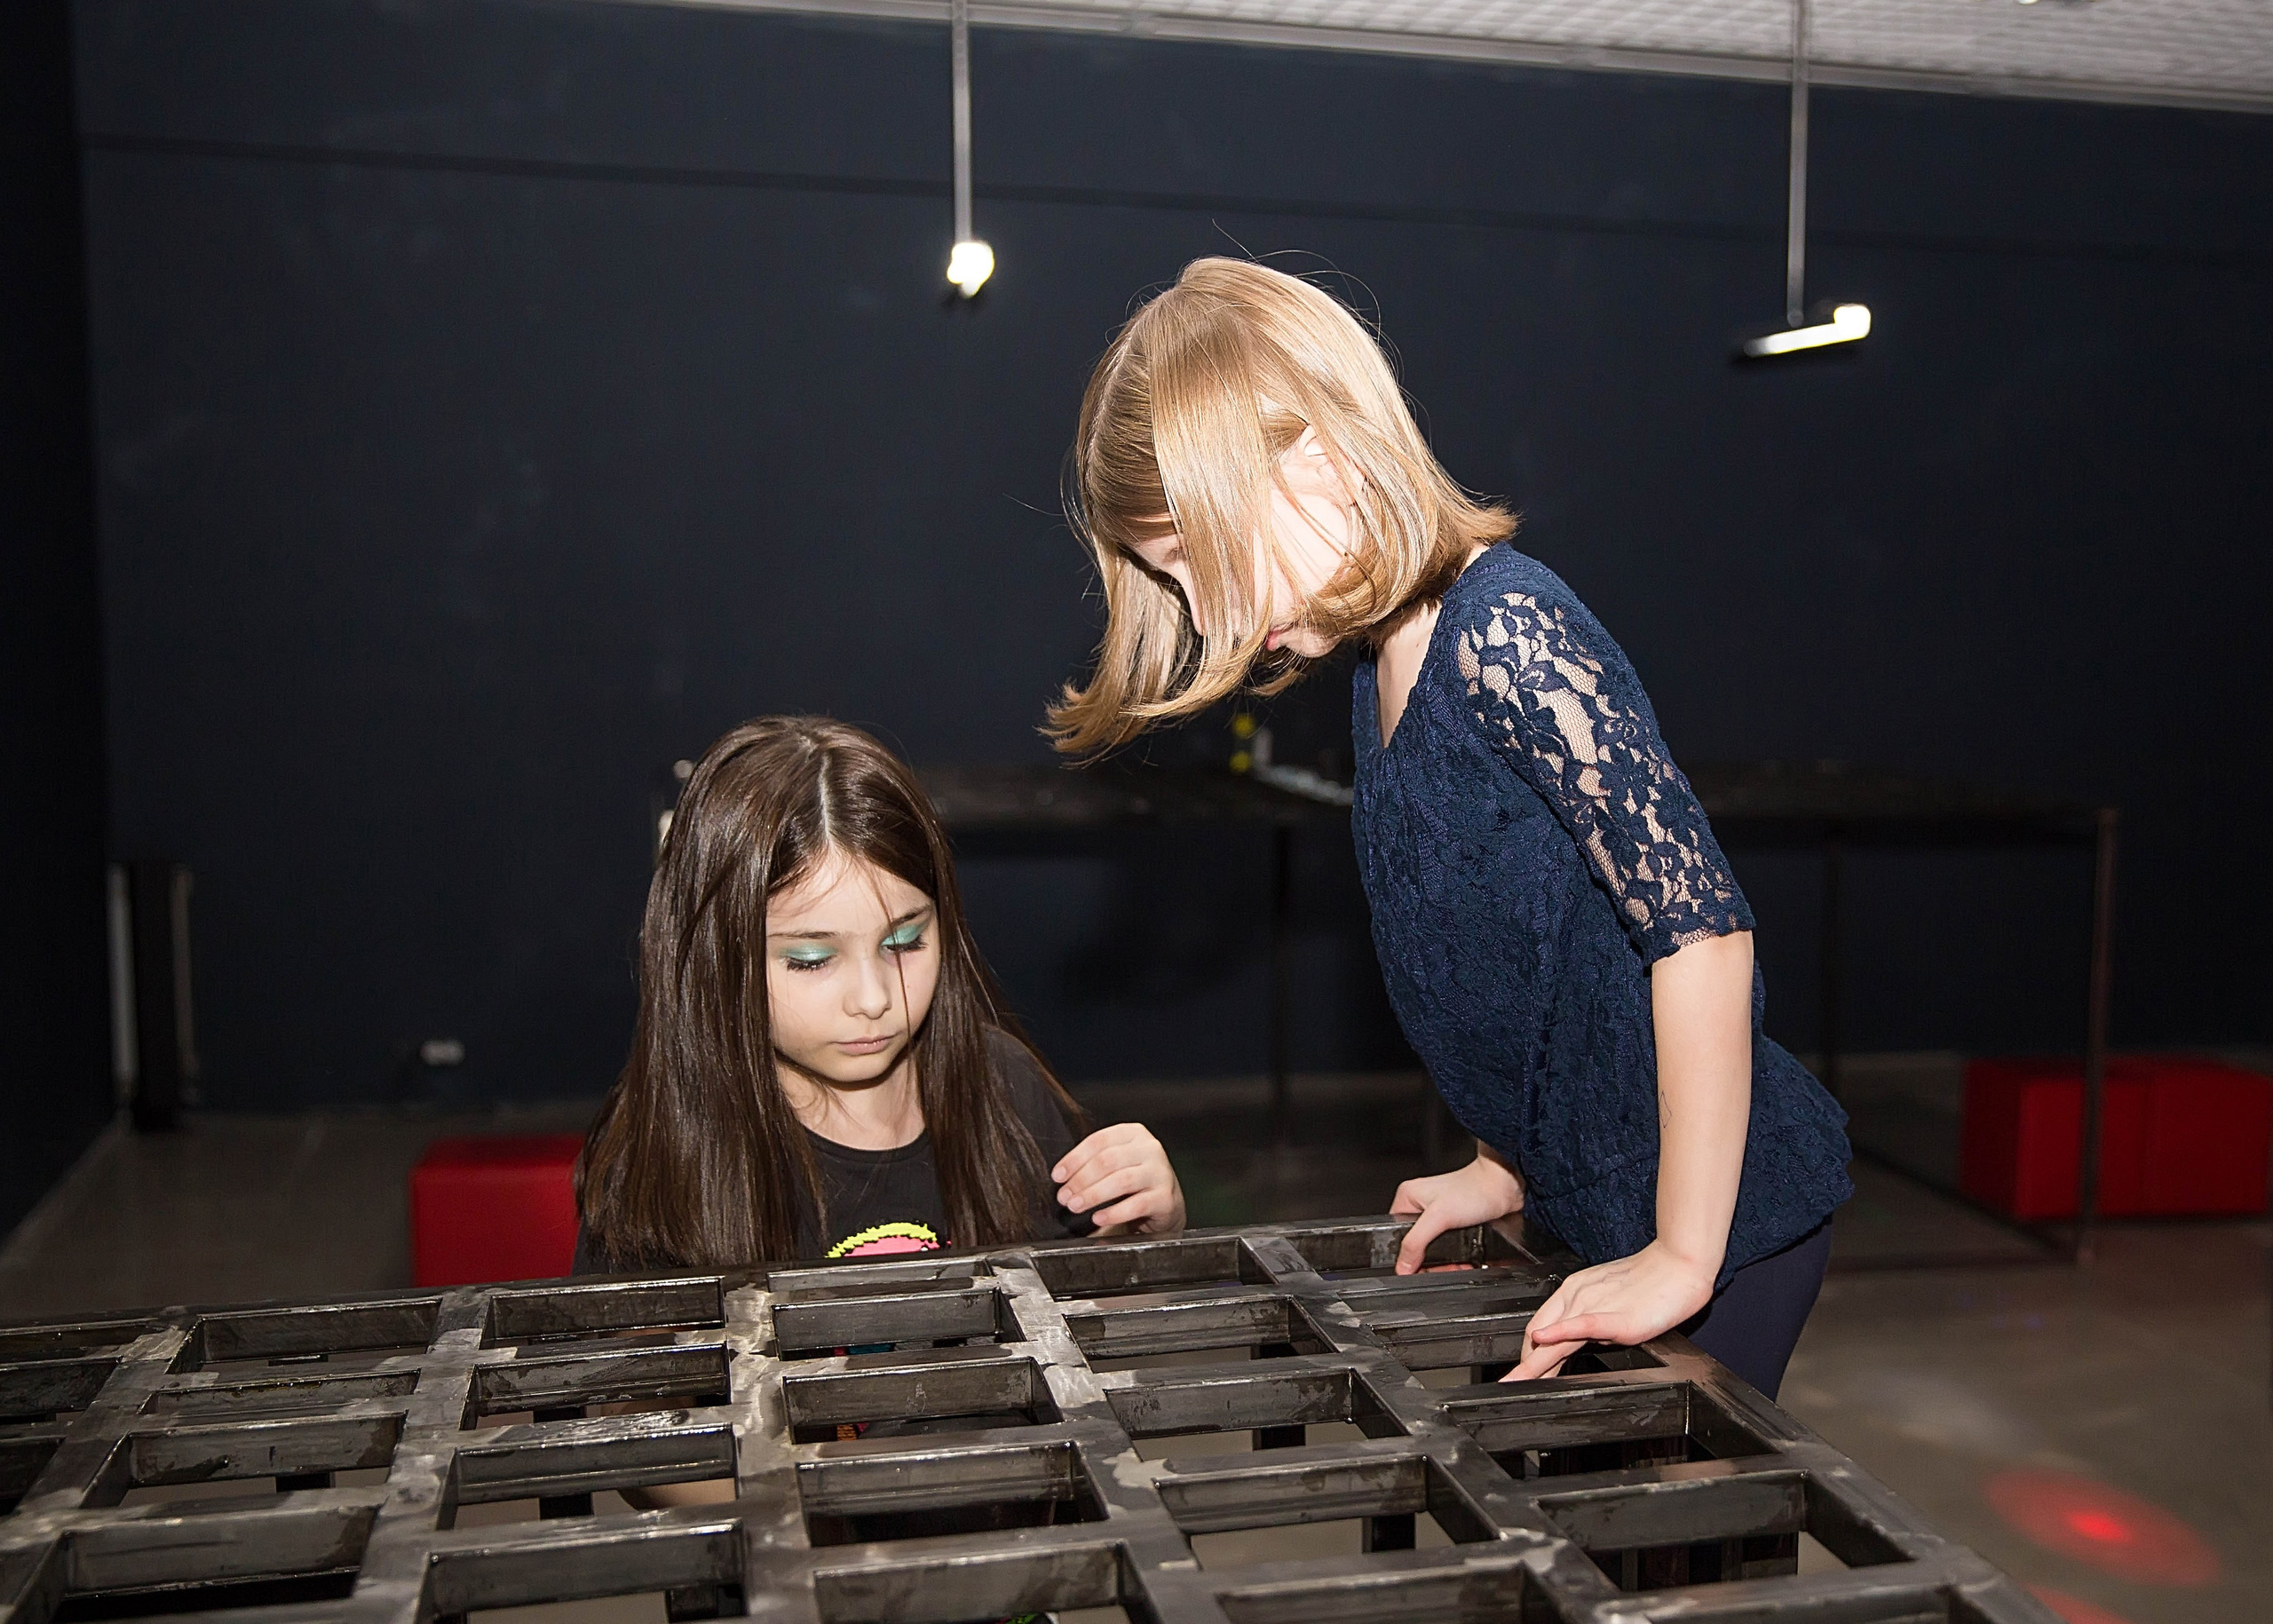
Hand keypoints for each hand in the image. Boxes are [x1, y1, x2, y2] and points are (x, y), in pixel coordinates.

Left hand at [1054, 1123, 1185, 1235]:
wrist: (1166, 1203)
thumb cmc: (1135, 1180)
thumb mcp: (1117, 1162)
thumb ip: (1094, 1161)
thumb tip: (1062, 1176)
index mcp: (1133, 1134)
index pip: (1099, 1141)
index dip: (1075, 1159)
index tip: (1058, 1175)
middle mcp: (1149, 1149)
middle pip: (1108, 1160)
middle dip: (1081, 1180)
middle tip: (1064, 1196)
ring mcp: (1160, 1172)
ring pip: (1121, 1180)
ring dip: (1093, 1195)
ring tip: (1076, 1206)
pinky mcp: (1165, 1197)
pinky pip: (1136, 1205)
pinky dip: (1114, 1213)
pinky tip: (1099, 1218)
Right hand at [1390, 1151, 1523, 1273]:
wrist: (1505, 1186)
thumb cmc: (1476, 1189)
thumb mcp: (1438, 1217)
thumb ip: (1416, 1243)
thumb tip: (1402, 1266)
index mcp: (1408, 1198)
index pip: (1396, 1236)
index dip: (1407, 1257)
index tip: (1421, 1269)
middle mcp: (1421, 1207)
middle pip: (1416, 1247)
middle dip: (1432, 1264)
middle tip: (1446, 1269)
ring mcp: (1439, 1215)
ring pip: (1435, 1251)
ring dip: (1447, 1264)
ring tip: (1459, 1267)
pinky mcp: (1456, 1223)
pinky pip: (1450, 1248)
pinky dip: (1458, 1259)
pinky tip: (1466, 1262)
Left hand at [1502, 1240, 1716, 1380]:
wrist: (1679, 1265)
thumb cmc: (1651, 1281)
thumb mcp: (1609, 1297)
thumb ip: (1590, 1318)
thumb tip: (1580, 1340)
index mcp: (1575, 1290)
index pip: (1540, 1323)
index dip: (1528, 1349)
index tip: (1521, 1368)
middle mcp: (1577, 1295)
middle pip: (1539, 1333)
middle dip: (1524, 1362)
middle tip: (1511, 1382)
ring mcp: (1593, 1305)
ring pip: (1553, 1336)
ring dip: (1533, 1362)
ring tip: (1517, 1379)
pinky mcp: (1614, 1317)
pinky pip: (1580, 1324)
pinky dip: (1559, 1333)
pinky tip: (1544, 1340)